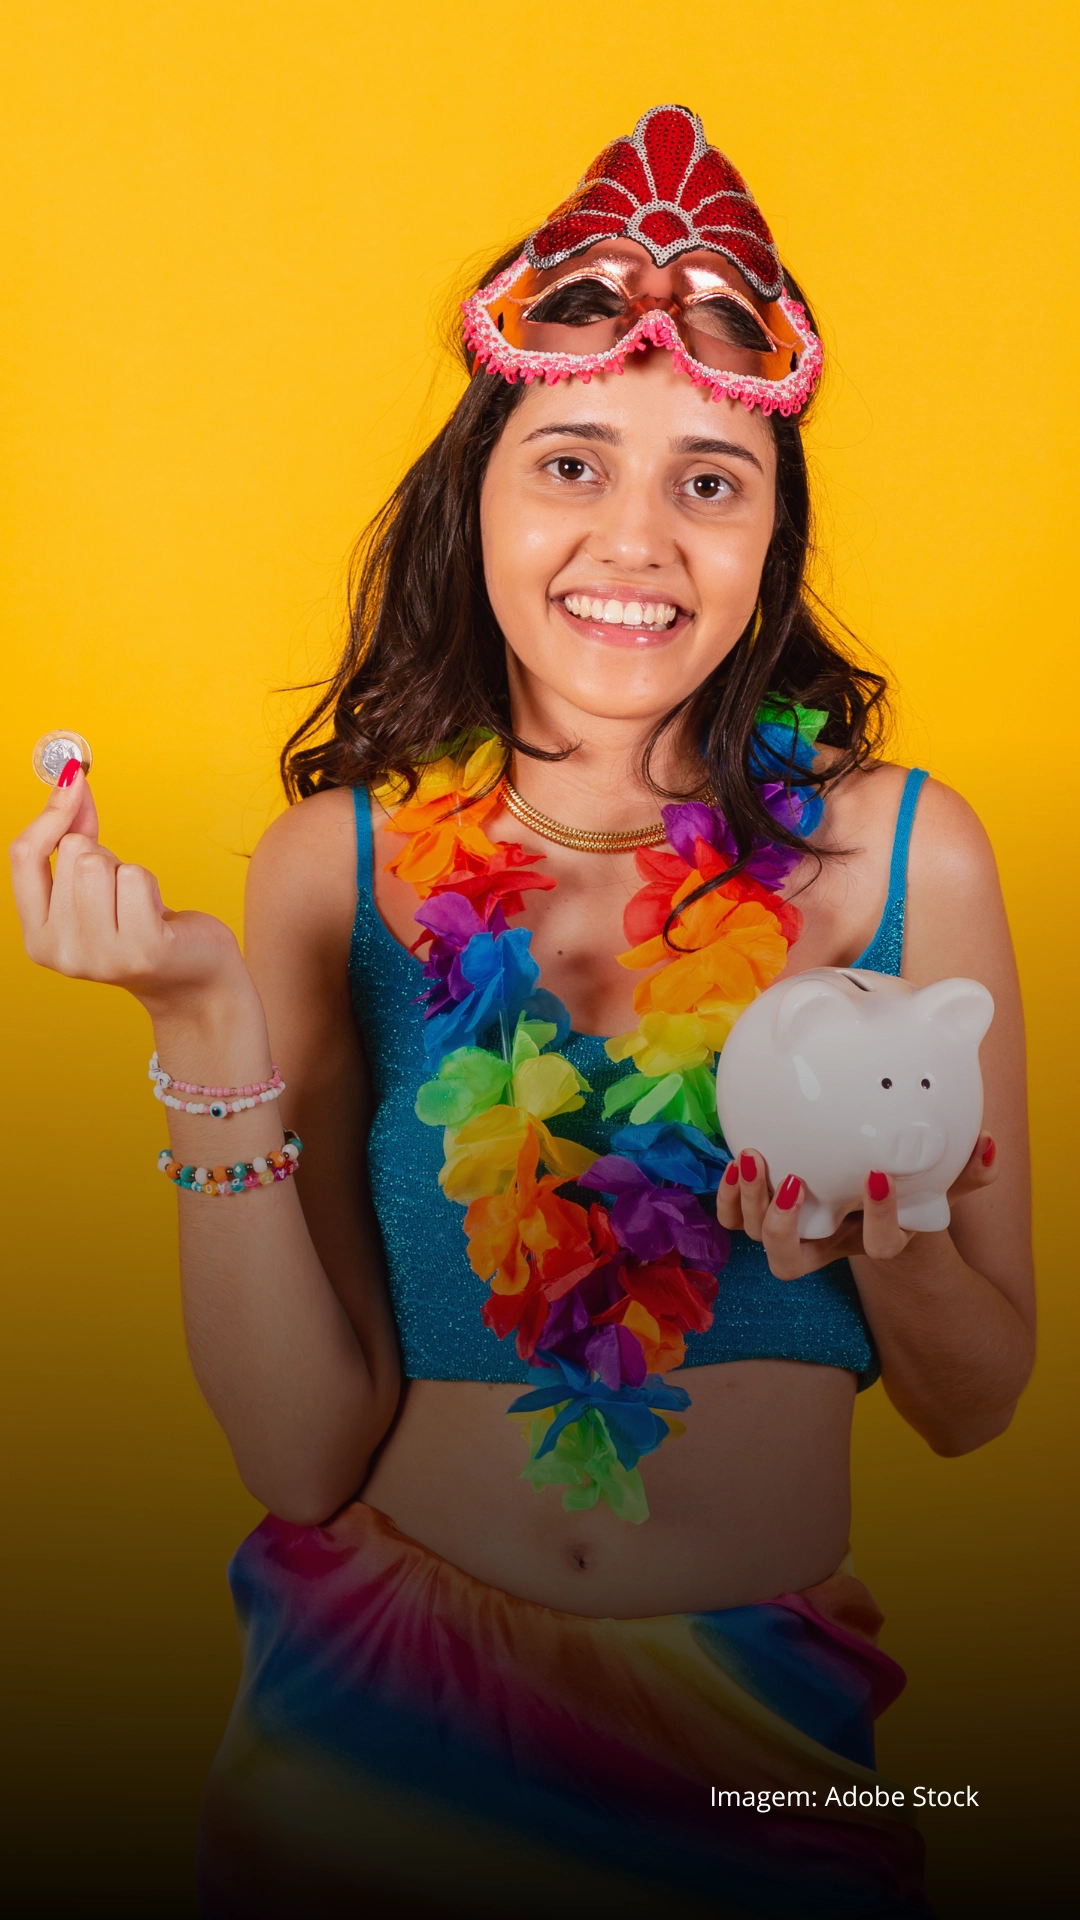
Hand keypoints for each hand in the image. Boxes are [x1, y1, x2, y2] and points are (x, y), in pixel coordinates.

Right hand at [9, 764, 247, 1015]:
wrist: (191, 978)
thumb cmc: (143, 925)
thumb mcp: (98, 883)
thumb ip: (74, 834)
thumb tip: (69, 779)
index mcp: (37, 938)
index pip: (24, 856)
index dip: (50, 813)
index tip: (74, 777)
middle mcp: (59, 951)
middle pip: (72, 853)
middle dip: (105, 856)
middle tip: (123, 892)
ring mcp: (98, 956)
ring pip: (100, 863)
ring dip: (128, 871)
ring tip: (140, 904)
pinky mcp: (140, 950)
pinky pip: (135, 878)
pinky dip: (151, 884)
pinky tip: (158, 915)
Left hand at [716, 1136, 999, 1278]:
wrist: (875, 1204)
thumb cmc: (909, 1189)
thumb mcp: (940, 1182)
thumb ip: (966, 1171)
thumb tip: (986, 1144)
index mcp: (874, 1241)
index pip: (880, 1246)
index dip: (879, 1218)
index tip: (876, 1175)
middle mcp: (828, 1244)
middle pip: (791, 1261)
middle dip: (782, 1225)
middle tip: (790, 1180)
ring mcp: (793, 1234)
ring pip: (756, 1239)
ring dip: (750, 1202)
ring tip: (754, 1158)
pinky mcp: (763, 1215)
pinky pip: (732, 1219)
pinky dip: (727, 1196)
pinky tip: (735, 1160)